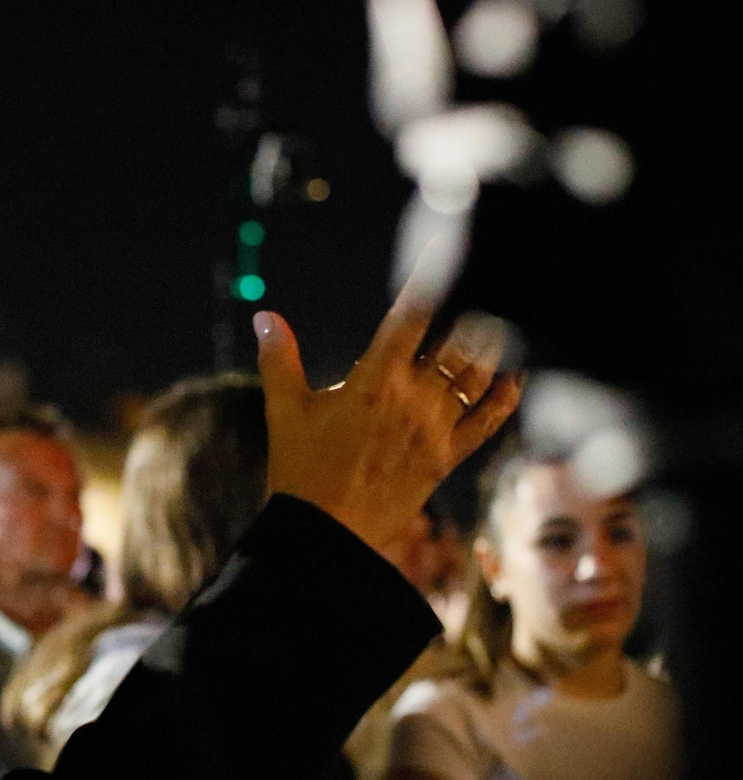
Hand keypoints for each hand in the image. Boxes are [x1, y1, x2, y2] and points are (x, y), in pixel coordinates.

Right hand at [254, 276, 520, 555]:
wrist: (327, 531)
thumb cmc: (299, 468)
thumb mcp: (284, 409)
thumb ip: (279, 357)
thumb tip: (264, 315)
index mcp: (374, 379)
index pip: (411, 316)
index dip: (430, 278)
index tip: (443, 247)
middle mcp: (413, 398)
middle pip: (458, 342)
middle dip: (472, 310)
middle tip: (486, 282)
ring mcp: (434, 429)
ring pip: (476, 376)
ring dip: (489, 346)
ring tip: (499, 318)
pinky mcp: (446, 457)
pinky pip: (486, 422)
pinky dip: (504, 397)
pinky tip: (515, 378)